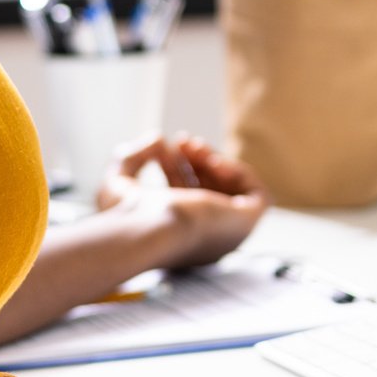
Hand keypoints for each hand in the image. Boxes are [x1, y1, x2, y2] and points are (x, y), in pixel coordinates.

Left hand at [101, 134, 267, 270]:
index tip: (164, 148)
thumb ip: (132, 158)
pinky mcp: (245, 224)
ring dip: (216, 161)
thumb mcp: (118, 183)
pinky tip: (216, 162)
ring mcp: (227, 233)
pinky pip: (258, 196)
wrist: (148, 230)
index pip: (188, 198)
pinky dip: (240, 173)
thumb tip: (157, 138)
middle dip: (197, 160)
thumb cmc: (128, 218)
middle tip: (183, 142)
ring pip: (234, 192)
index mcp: (177, 238)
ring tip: (194, 146)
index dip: (177, 168)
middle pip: (212, 192)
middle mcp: (205, 238)